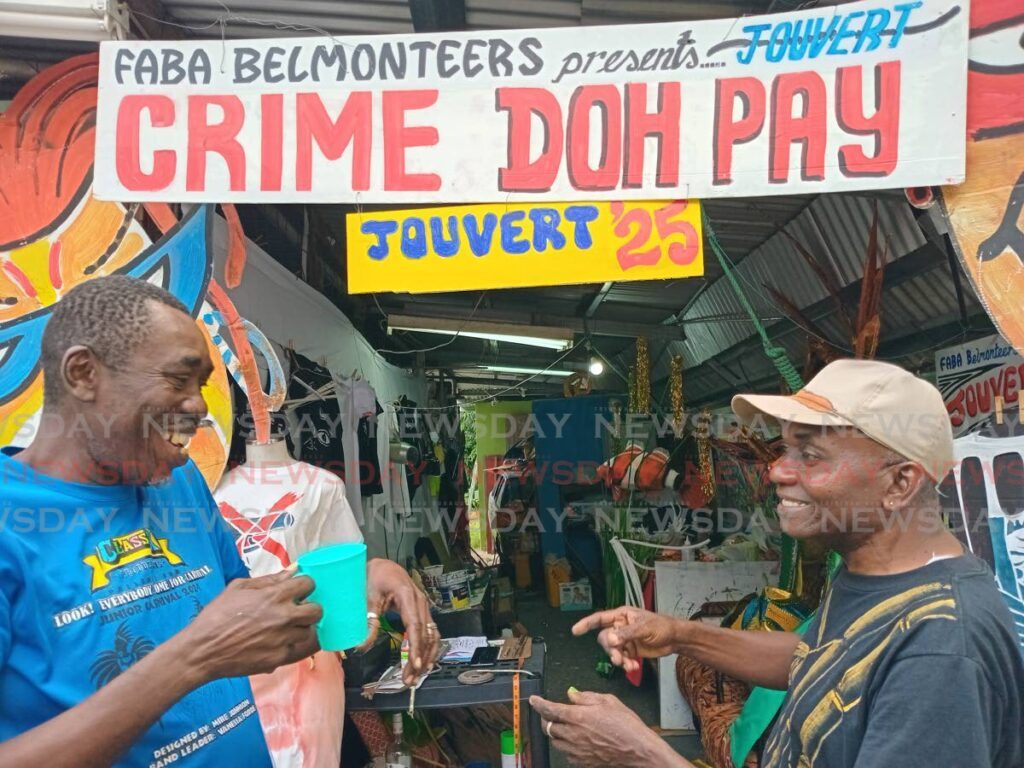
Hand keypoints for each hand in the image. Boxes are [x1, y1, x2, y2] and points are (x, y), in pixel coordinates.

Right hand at [180, 570, 321, 681]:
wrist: (202, 650)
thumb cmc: (216, 615)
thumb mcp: (238, 588)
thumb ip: (269, 579)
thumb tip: (292, 570)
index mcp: (274, 596)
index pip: (308, 584)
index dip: (304, 586)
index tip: (297, 591)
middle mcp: (284, 617)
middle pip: (317, 610)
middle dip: (309, 607)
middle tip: (297, 610)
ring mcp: (283, 639)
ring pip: (310, 631)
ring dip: (302, 628)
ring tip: (288, 628)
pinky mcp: (279, 659)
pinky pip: (299, 650)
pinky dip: (294, 645)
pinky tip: (282, 642)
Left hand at [363, 558, 438, 685]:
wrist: (384, 567)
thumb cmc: (376, 577)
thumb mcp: (368, 597)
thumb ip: (368, 621)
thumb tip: (362, 646)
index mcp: (407, 595)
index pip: (415, 626)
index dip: (415, 646)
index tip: (414, 664)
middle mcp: (421, 602)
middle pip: (426, 635)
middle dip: (419, 659)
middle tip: (410, 679)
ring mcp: (424, 607)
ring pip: (432, 636)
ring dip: (426, 657)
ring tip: (415, 677)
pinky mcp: (423, 613)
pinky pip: (430, 633)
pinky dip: (428, 649)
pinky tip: (422, 664)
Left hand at [531, 690, 682, 766]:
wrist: (638, 750)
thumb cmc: (627, 724)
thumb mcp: (608, 701)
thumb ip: (587, 697)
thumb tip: (572, 695)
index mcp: (578, 716)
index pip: (549, 709)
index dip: (538, 704)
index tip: (534, 700)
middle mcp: (573, 734)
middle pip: (547, 727)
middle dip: (545, 718)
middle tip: (550, 712)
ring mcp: (576, 750)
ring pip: (555, 741)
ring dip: (555, 732)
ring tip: (564, 726)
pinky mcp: (582, 762)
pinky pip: (566, 753)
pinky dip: (566, 745)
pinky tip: (575, 740)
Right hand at [572, 607, 681, 672]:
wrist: (675, 639)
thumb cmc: (661, 626)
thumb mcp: (644, 628)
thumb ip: (626, 634)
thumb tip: (610, 640)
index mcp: (621, 616)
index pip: (600, 618)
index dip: (586, 624)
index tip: (575, 630)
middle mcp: (620, 627)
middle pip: (605, 639)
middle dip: (610, 650)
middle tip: (617, 659)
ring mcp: (625, 639)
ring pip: (613, 651)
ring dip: (618, 659)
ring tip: (628, 665)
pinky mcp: (630, 650)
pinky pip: (622, 658)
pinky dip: (626, 664)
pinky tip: (634, 666)